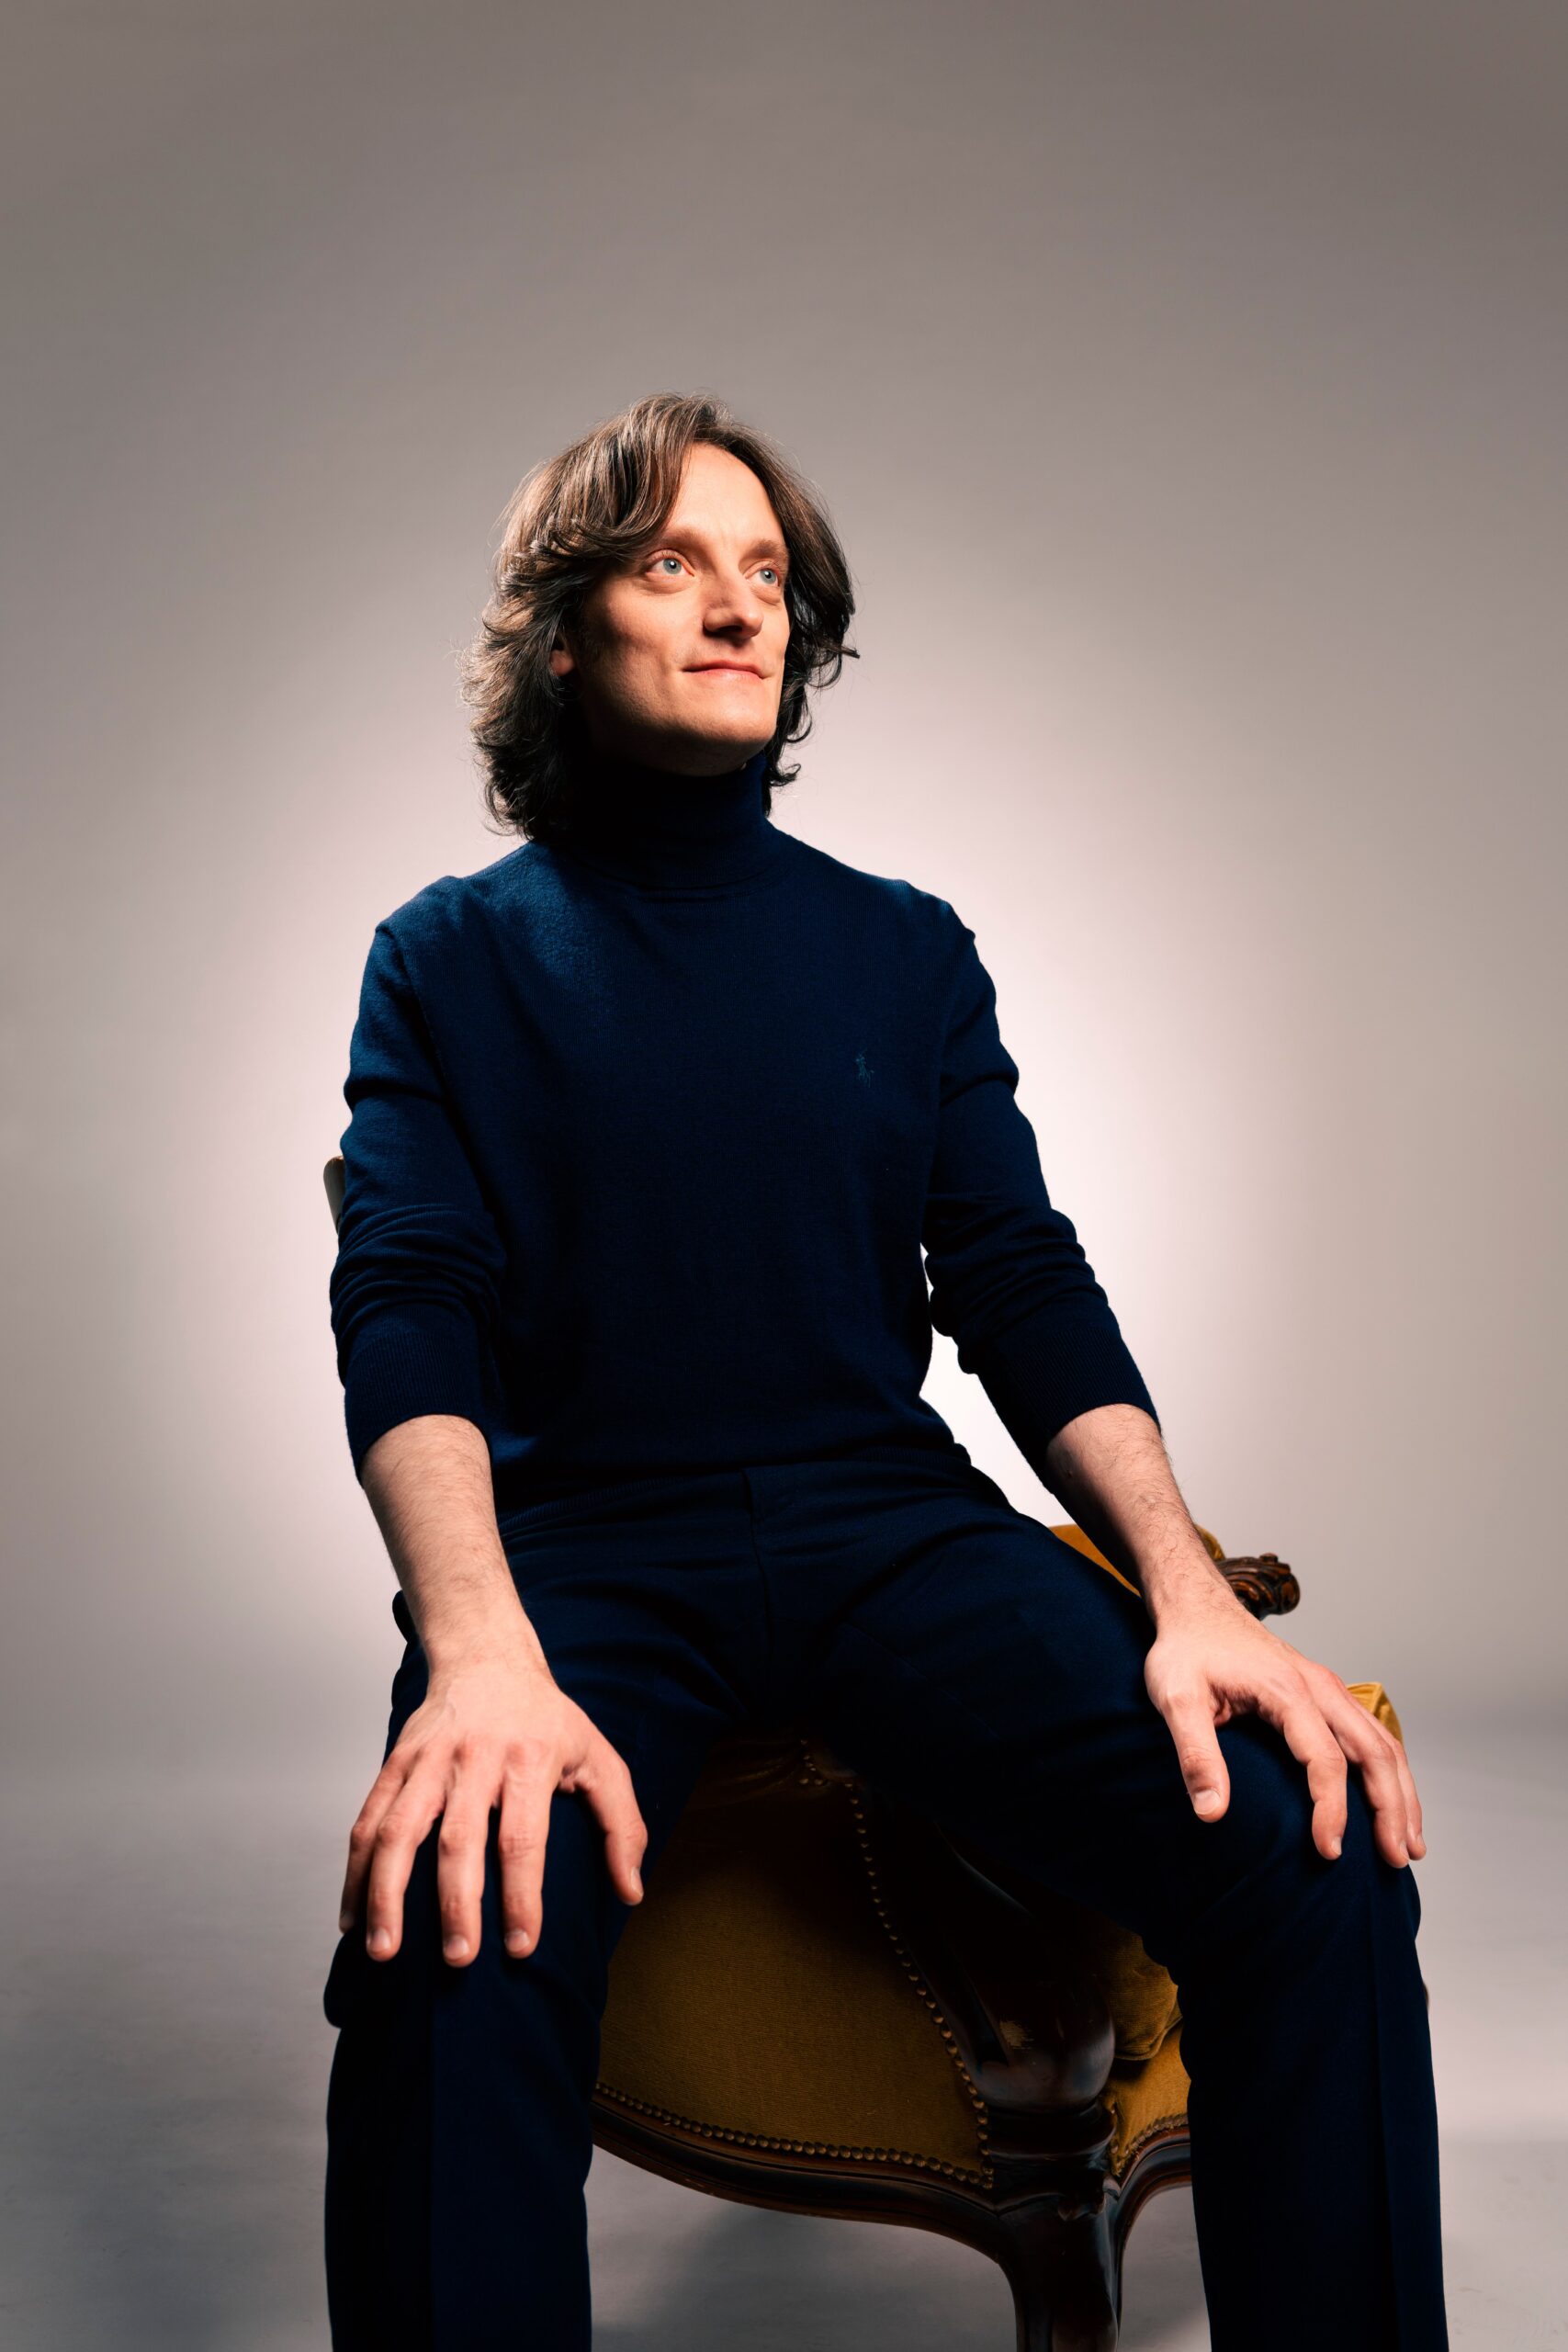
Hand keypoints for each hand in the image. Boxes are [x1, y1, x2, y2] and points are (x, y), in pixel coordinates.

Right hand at [337, 1639, 647, 1965]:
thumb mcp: (598, 1757)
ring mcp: (428, 1761)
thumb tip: (630, 1891)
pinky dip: (357, 1871)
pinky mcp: (395, 1763)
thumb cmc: (545, 1719)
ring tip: (384, 1951)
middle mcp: (474, 1759)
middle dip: (456, 1904)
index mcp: (529, 1759)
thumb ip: (622, 1823)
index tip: (521, 1946)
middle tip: (458, 1959)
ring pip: (399, 1830)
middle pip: (459, 1838)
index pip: (524, 1837)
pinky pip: (368, 1820)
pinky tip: (353, 1917)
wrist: (486, 1658)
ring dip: (388, 1894)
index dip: (522, 1896)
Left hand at [1142, 1578, 1425, 1867]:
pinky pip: (1373, 1734)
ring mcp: (1329, 1688)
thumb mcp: (1174, 1698)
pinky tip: (1393, 1803)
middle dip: (1392, 1809)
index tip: (1329, 1852)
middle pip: (1374, 1751)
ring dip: (1402, 1794)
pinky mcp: (1328, 1694)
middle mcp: (1320, 1687)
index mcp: (1286, 1689)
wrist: (1197, 1608)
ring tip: (1410, 1845)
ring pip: (1383, 1743)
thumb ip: (1194, 1754)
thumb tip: (1211, 1812)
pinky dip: (1391, 1772)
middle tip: (1396, 1860)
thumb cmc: (1186, 1651)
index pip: (1325, 1759)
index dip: (1332, 1809)